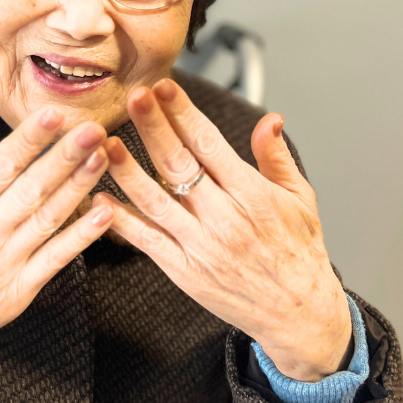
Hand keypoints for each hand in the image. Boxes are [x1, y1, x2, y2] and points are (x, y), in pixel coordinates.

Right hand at [0, 107, 113, 402]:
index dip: (28, 140)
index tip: (53, 115)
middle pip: (31, 188)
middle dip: (65, 156)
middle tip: (93, 129)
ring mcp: (1, 267)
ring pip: (48, 218)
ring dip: (79, 186)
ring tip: (104, 157)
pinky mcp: (15, 295)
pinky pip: (55, 261)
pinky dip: (82, 237)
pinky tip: (105, 213)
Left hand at [94, 79, 351, 382]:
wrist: (300, 315)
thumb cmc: (300, 253)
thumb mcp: (301, 200)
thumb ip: (277, 157)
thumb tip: (270, 118)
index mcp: (253, 195)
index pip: (210, 144)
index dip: (184, 114)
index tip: (163, 88)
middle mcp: (225, 219)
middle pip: (179, 165)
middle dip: (154, 128)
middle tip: (133, 98)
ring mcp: (201, 246)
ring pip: (155, 202)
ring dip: (128, 171)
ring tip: (105, 144)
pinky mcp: (184, 271)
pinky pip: (147, 241)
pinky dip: (121, 221)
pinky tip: (100, 199)